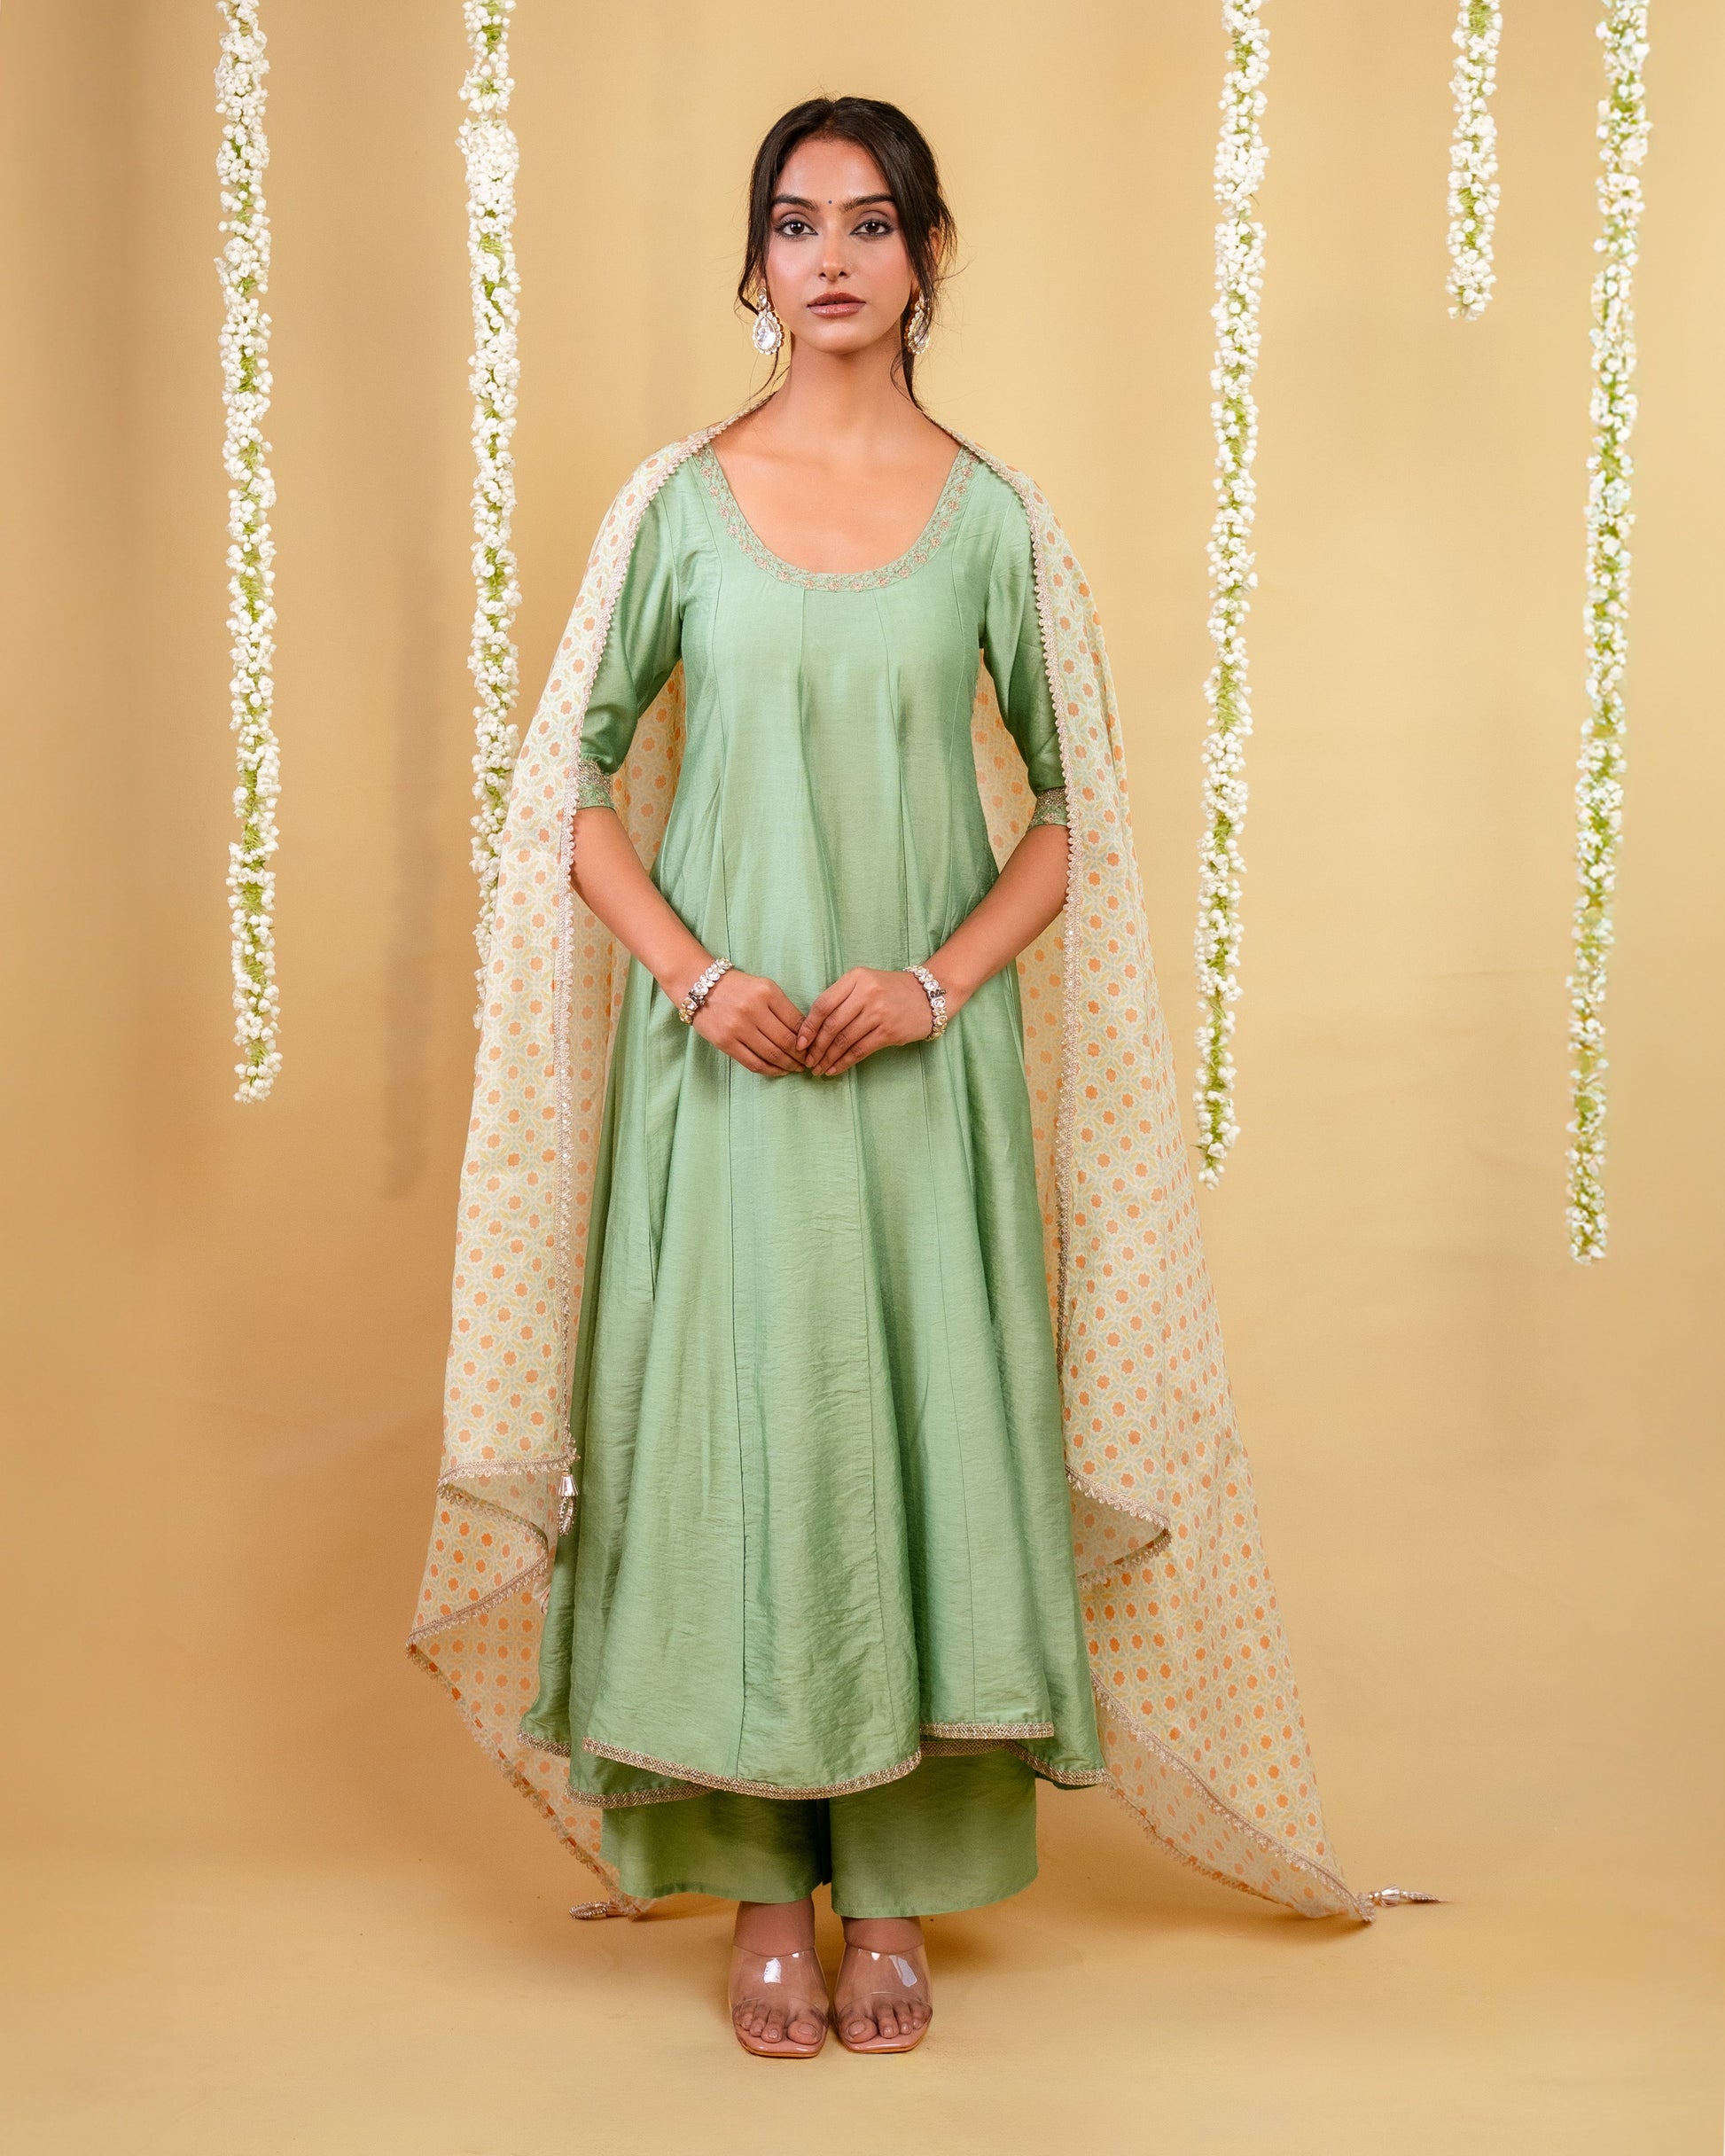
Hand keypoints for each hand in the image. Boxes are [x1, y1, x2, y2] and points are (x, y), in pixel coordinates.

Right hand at [690, 966, 807, 1076]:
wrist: (698, 984)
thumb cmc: (737, 987)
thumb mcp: (763, 987)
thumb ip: (782, 1007)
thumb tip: (804, 1034)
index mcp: (767, 992)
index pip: (797, 1021)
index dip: (809, 1038)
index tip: (814, 1046)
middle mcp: (753, 1009)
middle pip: (786, 1041)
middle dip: (802, 1056)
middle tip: (809, 1062)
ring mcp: (738, 1027)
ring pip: (772, 1054)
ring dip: (789, 1065)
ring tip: (797, 1068)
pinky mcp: (725, 1042)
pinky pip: (753, 1063)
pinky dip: (770, 1070)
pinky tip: (779, 1071)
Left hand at [797, 967, 937, 1076]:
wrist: (928, 996)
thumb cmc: (890, 990)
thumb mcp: (865, 982)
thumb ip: (842, 998)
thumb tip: (813, 1029)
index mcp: (855, 978)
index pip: (823, 1004)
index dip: (808, 1026)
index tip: (800, 1043)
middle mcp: (866, 993)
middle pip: (832, 1025)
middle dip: (816, 1047)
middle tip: (807, 1061)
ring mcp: (878, 1012)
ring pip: (844, 1040)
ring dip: (828, 1058)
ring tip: (819, 1068)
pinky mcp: (889, 1031)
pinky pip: (860, 1050)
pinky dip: (844, 1062)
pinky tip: (835, 1069)